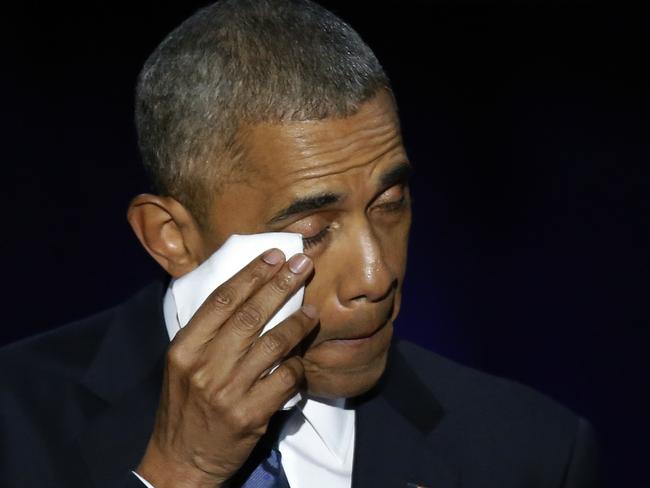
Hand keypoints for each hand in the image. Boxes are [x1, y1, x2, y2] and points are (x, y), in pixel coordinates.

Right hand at [136, 249, 317, 487]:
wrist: (181, 461)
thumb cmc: (184, 407)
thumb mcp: (182, 365)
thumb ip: (207, 333)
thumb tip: (246, 294)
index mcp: (184, 347)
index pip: (222, 299)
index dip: (251, 273)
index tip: (273, 255)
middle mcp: (204, 365)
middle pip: (251, 314)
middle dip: (281, 284)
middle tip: (302, 264)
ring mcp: (228, 391)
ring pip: (274, 343)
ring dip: (298, 323)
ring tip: (313, 311)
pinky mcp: (250, 415)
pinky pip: (284, 379)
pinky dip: (296, 365)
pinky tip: (300, 360)